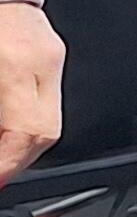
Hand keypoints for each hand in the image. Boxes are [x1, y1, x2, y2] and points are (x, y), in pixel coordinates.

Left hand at [0, 1, 60, 186]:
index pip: (28, 133)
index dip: (8, 166)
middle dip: (16, 162)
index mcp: (17, 65)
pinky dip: (24, 122)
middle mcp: (43, 60)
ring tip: (0, 156)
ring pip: (48, 119)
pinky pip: (44, 99)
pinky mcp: (49, 51)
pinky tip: (6, 128)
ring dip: (21, 145)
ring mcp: (51, 54)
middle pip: (45, 133)